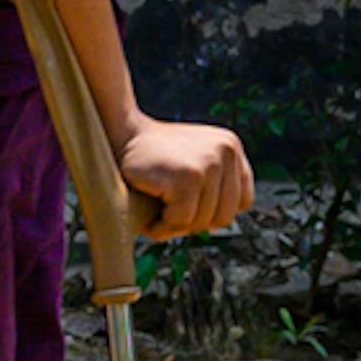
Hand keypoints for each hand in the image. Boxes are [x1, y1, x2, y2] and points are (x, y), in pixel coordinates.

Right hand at [120, 117, 257, 240]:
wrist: (118, 134)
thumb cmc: (152, 157)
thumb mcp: (194, 160)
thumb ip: (214, 183)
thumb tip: (221, 224)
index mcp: (231, 147)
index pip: (242, 202)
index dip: (213, 212)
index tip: (188, 206)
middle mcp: (227, 151)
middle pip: (224, 217)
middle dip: (192, 222)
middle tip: (166, 212)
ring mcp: (209, 164)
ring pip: (201, 222)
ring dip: (173, 226)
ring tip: (155, 208)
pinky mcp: (188, 177)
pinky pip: (180, 221)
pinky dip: (161, 226)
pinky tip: (149, 213)